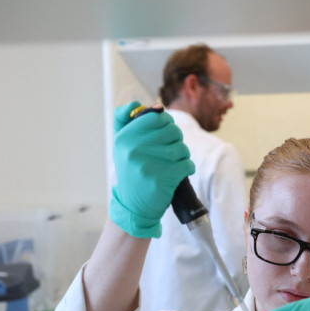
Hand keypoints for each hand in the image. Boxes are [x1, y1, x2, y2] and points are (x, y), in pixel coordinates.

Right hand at [109, 101, 194, 237]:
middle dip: (176, 140)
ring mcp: (148, 164)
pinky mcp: (162, 179)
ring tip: (174, 163)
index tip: (165, 132)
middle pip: (172, 131)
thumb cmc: (132, 171)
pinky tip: (179, 173)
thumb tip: (149, 105)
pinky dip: (187, 168)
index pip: (156, 117)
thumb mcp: (122, 145)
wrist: (133, 205)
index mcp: (125, 137)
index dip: (166, 122)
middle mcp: (134, 149)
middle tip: (170, 151)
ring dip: (183, 155)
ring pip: (181, 148)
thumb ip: (126, 119)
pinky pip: (187, 165)